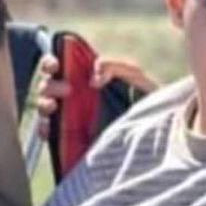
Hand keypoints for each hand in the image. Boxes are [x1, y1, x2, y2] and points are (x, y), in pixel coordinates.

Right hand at [35, 54, 158, 138]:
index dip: (51, 63)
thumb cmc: (148, 102)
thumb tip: (93, 78)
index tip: (56, 65)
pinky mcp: (72, 142)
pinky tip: (51, 128)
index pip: (59, 66)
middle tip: (67, 90)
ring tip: (56, 107)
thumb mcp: (136, 77)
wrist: (161, 135)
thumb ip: (115, 65)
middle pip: (48, 87)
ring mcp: (72, 120)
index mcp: (86, 79)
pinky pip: (50, 135)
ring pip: (45, 109)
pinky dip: (44, 129)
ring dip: (44, 105)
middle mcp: (76, 99)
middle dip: (50, 85)